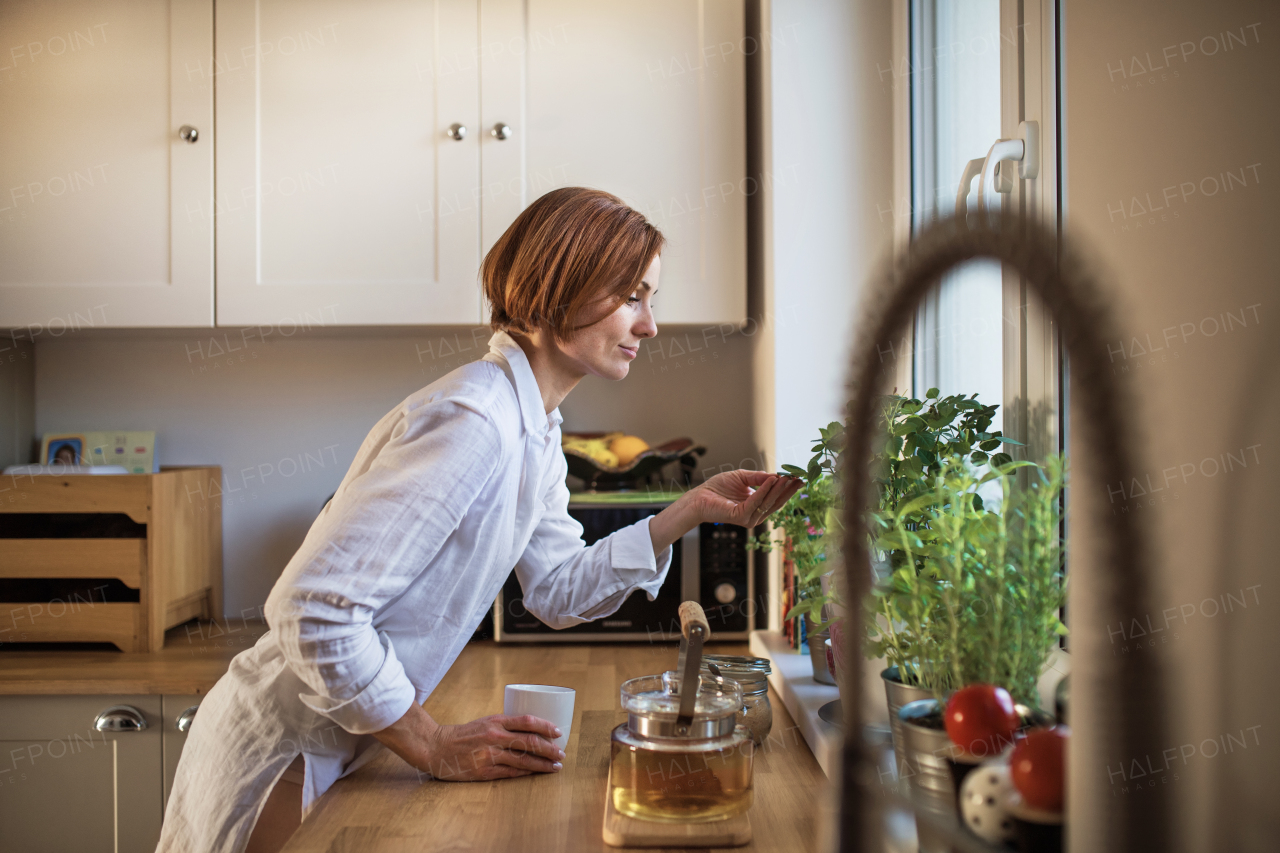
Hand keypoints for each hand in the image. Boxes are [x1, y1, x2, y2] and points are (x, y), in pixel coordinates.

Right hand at [373, 703, 563, 781]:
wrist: (436, 747)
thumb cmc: (463, 734)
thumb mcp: (485, 722)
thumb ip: (505, 726)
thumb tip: (531, 731)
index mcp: (496, 721)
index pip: (527, 721)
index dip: (545, 727)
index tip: (558, 732)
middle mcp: (494, 737)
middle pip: (529, 742)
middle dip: (549, 749)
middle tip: (562, 754)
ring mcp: (489, 755)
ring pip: (523, 760)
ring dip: (542, 764)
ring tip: (555, 767)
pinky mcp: (484, 771)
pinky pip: (510, 773)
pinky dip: (526, 773)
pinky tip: (536, 774)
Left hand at [649, 471, 801, 554]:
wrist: (699, 496)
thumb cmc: (718, 488)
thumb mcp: (742, 478)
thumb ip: (759, 478)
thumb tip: (776, 476)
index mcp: (756, 506)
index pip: (776, 498)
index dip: (787, 488)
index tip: (798, 477)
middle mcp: (755, 515)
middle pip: (776, 502)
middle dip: (788, 490)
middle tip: (799, 478)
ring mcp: (749, 518)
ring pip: (768, 502)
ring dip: (778, 489)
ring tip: (787, 477)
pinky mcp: (741, 517)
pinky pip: (756, 502)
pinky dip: (764, 490)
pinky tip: (772, 480)